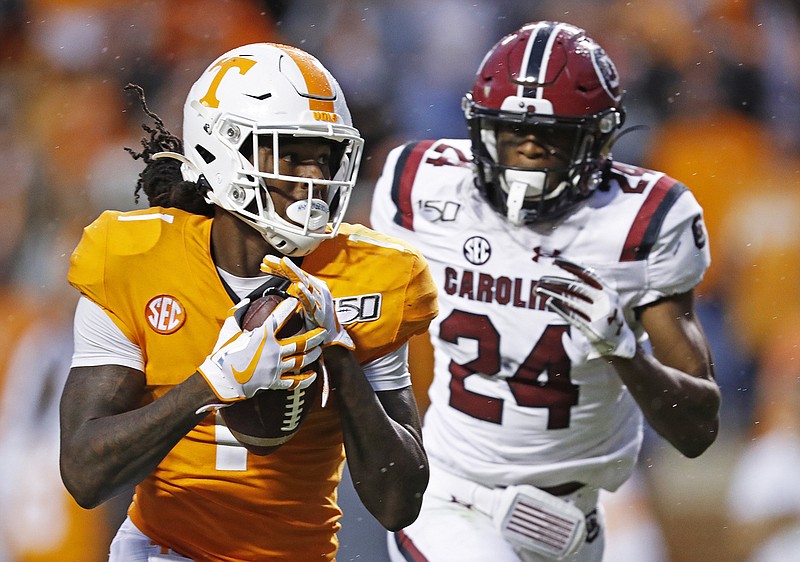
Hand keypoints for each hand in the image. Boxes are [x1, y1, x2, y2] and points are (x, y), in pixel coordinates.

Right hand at [198, 297, 326, 401]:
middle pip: (301, 342)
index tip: (296, 302)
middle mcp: (273, 351)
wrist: (220, 380)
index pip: (280, 317)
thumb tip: (246, 301)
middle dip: (315, 336)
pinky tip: (312, 374)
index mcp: (262, 336)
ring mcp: (275, 367)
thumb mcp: (229, 330)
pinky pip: (295, 381)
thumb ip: (238, 313)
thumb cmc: (223, 353)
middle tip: (323, 331)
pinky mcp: (274, 381)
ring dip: (313, 354)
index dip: (290, 307)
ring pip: (302, 360)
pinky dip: (306, 378)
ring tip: (320, 349)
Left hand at [261, 255, 354, 349]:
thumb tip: (274, 290)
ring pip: (304, 283)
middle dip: (281, 266)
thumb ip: (291, 296)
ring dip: (293, 272)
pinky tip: (298, 287)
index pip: (293, 274)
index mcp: (311, 286)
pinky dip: (305, 293)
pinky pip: (311, 301)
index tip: (264, 264)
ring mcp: (320, 299)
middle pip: (296, 274)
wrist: (331, 336)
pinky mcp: (321, 311)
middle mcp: (317, 289)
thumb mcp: (301, 304)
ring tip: (283, 264)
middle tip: (267, 260)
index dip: (278, 268)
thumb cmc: (316, 319)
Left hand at [534, 258, 635, 359]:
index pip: (588, 274)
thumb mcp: (605, 298)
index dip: (571, 266)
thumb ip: (592, 286)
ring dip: (552, 294)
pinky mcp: (592, 329)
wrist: (619, 344)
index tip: (555, 261)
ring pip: (571, 301)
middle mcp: (605, 301)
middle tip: (540, 279)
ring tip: (538, 289)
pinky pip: (572, 316)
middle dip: (556, 282)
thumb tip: (575, 266)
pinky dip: (559, 308)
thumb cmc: (607, 317)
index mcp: (608, 291)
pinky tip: (548, 302)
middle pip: (576, 287)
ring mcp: (599, 316)